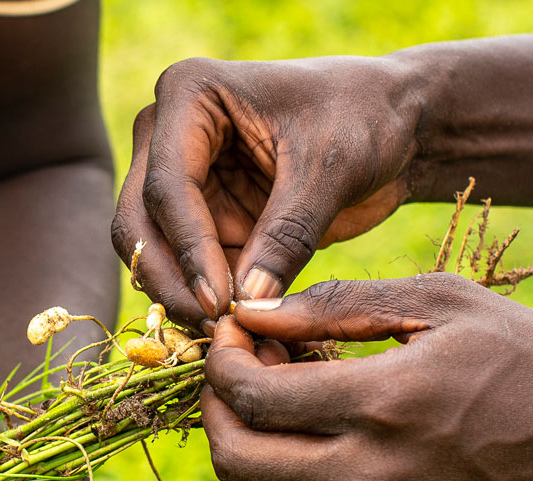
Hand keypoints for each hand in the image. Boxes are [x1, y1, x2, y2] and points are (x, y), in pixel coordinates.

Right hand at [111, 56, 421, 329]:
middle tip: (211, 327)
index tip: (219, 302)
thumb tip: (247, 305)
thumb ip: (287, 235)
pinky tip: (235, 329)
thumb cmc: (364, 119)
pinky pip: (188, 269)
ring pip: (152, 251)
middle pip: (139, 219)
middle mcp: (168, 133)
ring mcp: (181, 178)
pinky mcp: (203, 218)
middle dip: (171, 278)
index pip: (168, 185)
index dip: (188, 249)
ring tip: (227, 334)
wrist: (394, 124)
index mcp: (190, 94)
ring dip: (182, 296)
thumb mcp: (330, 170)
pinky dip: (205, 301)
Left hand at [203, 274, 532, 480]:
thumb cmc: (528, 355)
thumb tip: (252, 310)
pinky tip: (300, 452)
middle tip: (240, 367)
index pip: (249, 395)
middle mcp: (371, 474)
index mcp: (383, 402)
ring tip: (268, 412)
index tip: (237, 328)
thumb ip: (338, 304)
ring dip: (237, 458)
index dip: (222, 357)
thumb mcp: (441, 302)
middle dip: (215, 406)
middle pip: (235, 458)